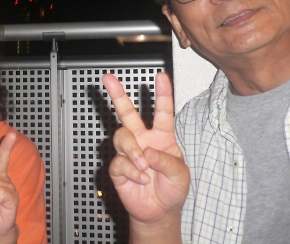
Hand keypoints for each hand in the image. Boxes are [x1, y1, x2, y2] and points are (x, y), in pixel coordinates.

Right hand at [102, 72, 188, 239]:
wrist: (158, 212)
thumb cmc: (172, 189)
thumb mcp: (180, 175)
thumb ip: (167, 161)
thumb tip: (147, 152)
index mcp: (161, 137)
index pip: (162, 112)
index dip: (163, 94)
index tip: (161, 76)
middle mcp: (142, 140)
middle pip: (127, 112)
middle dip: (117, 94)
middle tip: (108, 78)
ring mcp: (129, 152)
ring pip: (121, 136)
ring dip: (133, 151)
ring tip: (143, 166)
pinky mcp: (118, 167)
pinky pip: (120, 162)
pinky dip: (132, 172)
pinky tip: (141, 179)